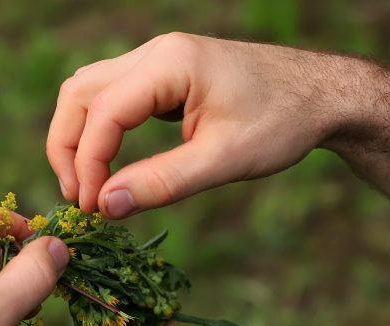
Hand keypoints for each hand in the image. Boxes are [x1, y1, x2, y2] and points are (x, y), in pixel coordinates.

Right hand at [47, 32, 353, 216]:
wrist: (321, 95)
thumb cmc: (281, 124)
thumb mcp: (223, 161)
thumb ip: (163, 183)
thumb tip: (107, 207)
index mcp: (169, 64)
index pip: (102, 113)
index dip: (88, 164)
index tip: (94, 209)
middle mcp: (155, 53)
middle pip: (80, 94)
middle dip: (67, 148)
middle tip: (79, 200)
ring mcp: (157, 60)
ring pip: (89, 91)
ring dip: (78, 137)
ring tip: (87, 187)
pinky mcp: (164, 75)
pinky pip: (111, 96)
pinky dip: (98, 130)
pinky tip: (107, 166)